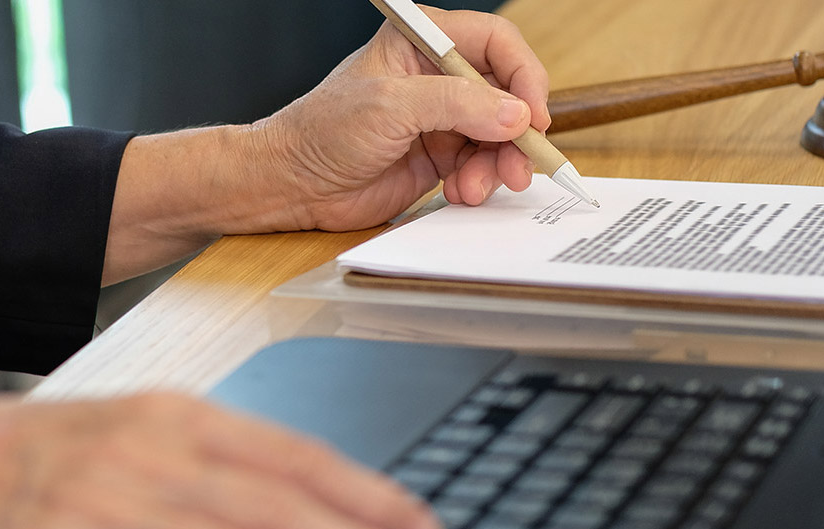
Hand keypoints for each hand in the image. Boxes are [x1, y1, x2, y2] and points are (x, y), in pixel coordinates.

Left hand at [102, 7, 550, 282]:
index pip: (496, 44)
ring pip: (500, 134)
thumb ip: (456, 105)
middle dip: (517, 131)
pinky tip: (462, 192)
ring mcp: (441, 117)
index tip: (531, 116)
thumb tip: (514, 114)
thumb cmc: (322, 132)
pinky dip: (482, 181)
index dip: (523, 77)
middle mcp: (438, 76)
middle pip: (507, 93)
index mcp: (424, 42)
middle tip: (520, 164)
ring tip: (477, 186)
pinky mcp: (440, 155)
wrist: (292, 184)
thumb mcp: (390, 107)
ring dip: (499, 163)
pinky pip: (482, 164)